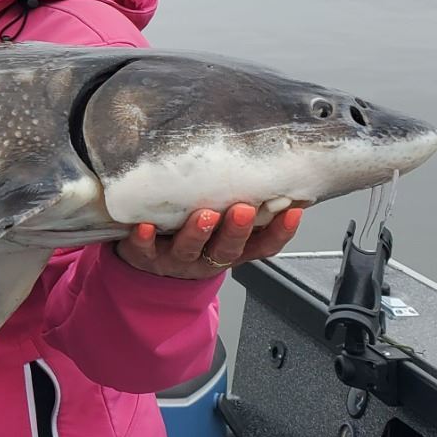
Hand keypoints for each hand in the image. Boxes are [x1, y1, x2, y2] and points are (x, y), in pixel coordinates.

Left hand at [114, 203, 304, 279]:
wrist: (148, 265)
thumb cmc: (190, 235)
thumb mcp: (220, 226)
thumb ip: (242, 207)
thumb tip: (272, 172)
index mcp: (230, 250)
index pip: (262, 246)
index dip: (280, 233)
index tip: (293, 212)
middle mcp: (205, 258)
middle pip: (226, 249)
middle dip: (236, 230)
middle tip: (243, 210)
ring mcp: (174, 259)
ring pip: (188, 249)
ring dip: (197, 233)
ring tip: (205, 216)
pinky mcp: (143, 256)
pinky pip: (143, 250)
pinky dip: (144, 239)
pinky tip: (145, 226)